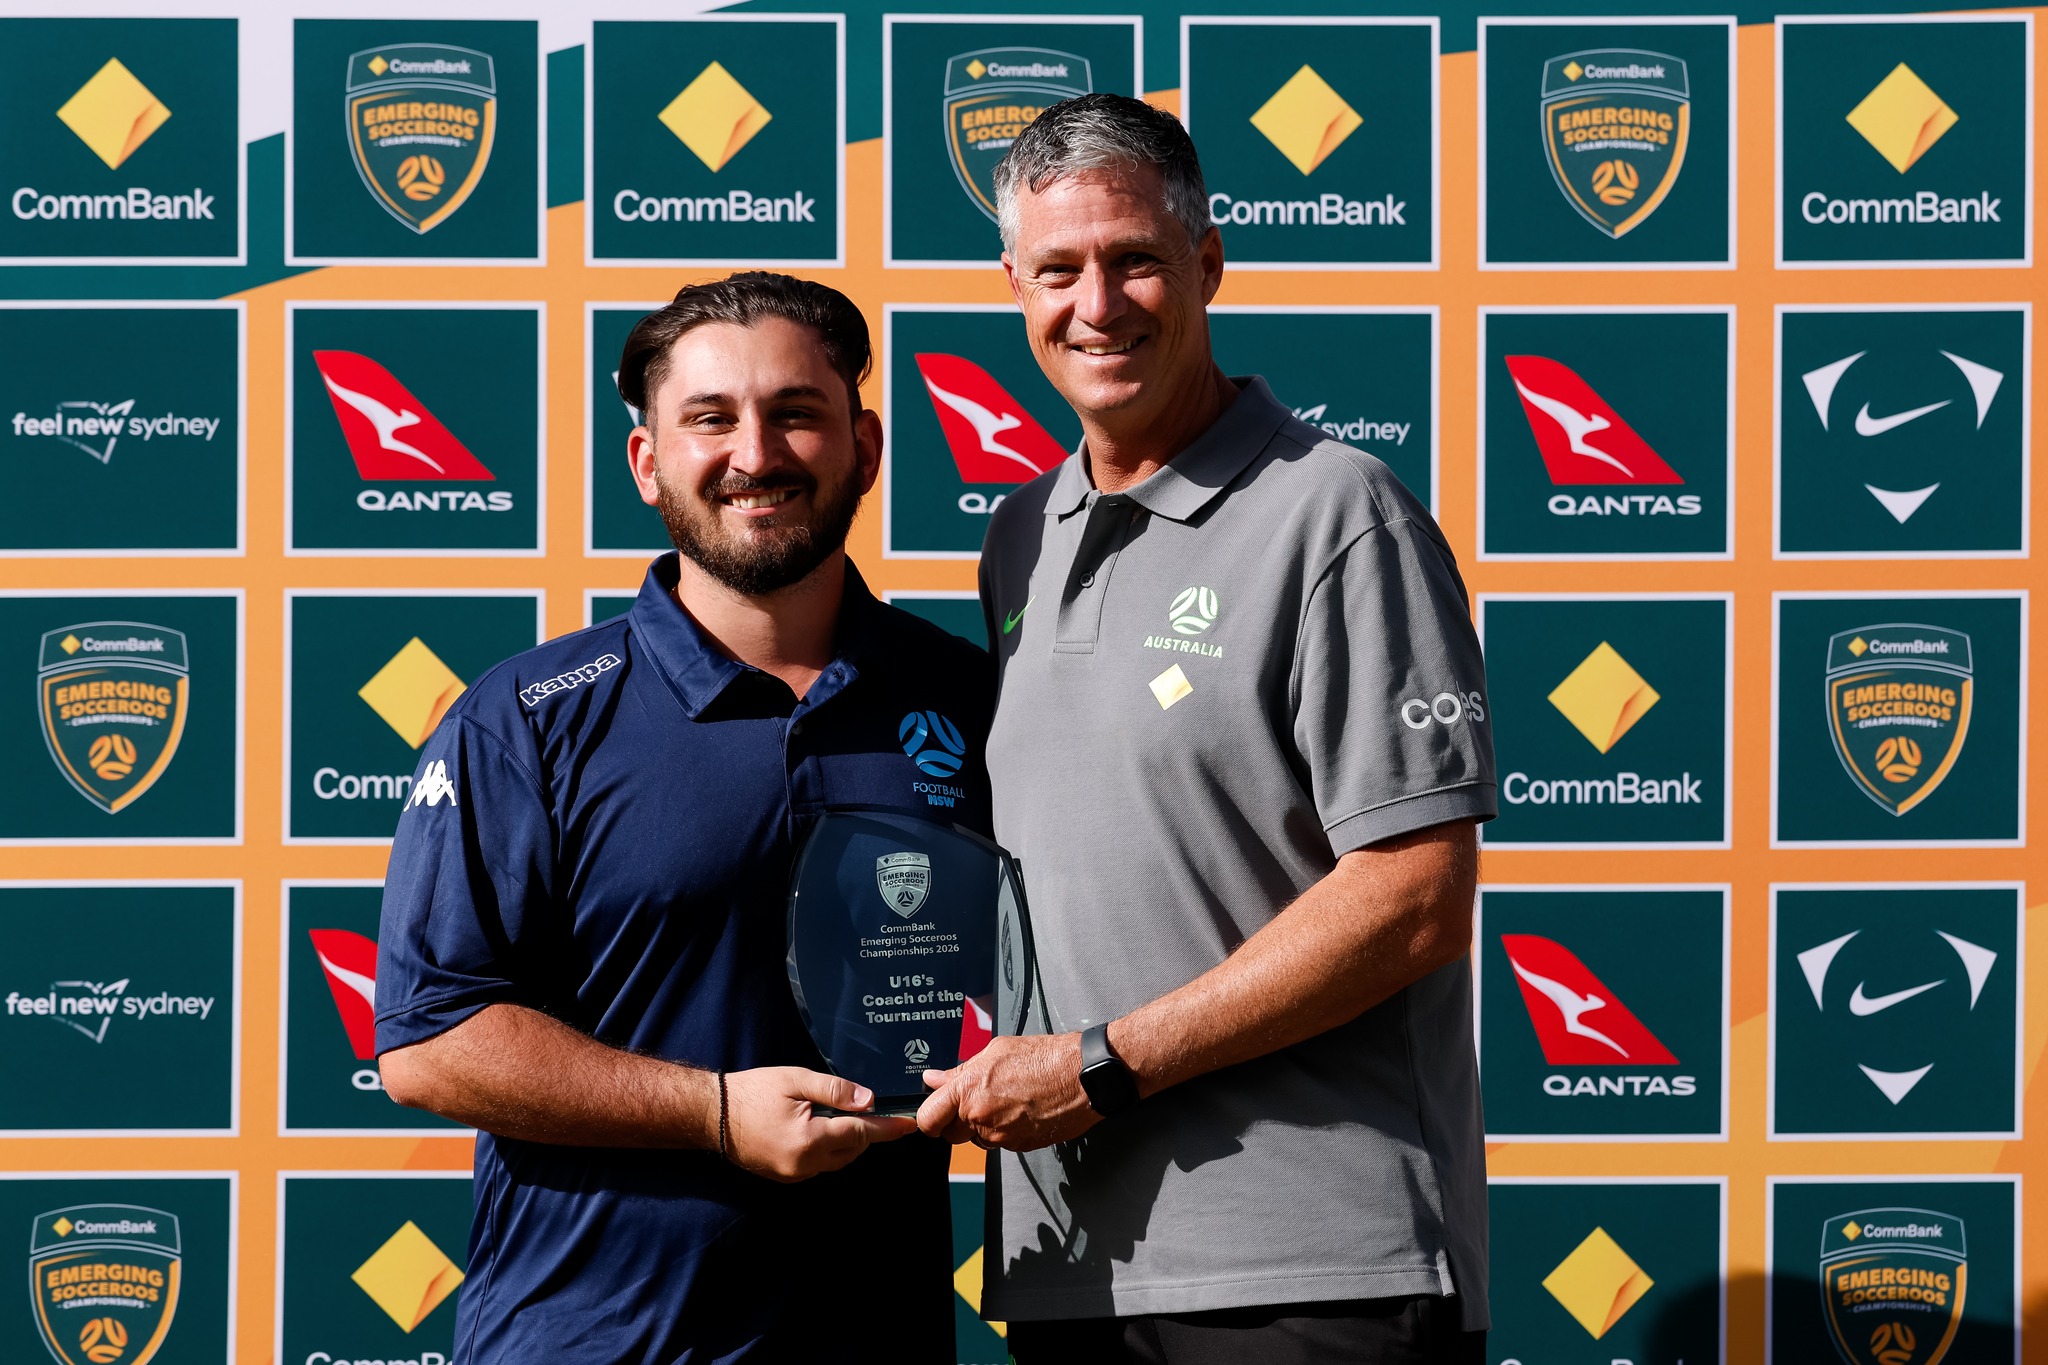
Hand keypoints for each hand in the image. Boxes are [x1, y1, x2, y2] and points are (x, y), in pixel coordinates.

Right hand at [722, 1067, 916, 1182]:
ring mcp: (793, 1175)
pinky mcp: (785, 1177)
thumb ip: (835, 1090)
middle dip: (864, 1131)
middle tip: (869, 1108)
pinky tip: (821, 1129)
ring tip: (844, 1116)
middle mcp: (804, 1165)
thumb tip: (869, 1101)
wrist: (713, 1114)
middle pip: (852, 1150)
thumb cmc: (753, 1091)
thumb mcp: (796, 1080)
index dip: (887, 1128)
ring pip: (837, 1161)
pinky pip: (819, 1166)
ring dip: (847, 1141)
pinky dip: (829, 1150)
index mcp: (809, 1140)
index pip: (860, 1134)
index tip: (909, 1125)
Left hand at [915, 1034, 1098, 1151]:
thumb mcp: (996, 1051)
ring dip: (984, 1126)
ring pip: (978, 1139)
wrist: (1084, 1077)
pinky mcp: (1020, 1147)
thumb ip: (960, 1070)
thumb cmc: (1045, 1058)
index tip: (933, 1114)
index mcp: (969, 1090)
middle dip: (958, 1121)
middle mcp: (981, 1117)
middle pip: (950, 1134)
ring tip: (1007, 1100)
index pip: (928, 1118)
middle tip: (976, 1101)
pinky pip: (1002, 1142)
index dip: (928, 1118)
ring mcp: (1001, 1136)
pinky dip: (1007, 1130)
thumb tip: (934, 1079)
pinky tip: (1022, 1110)